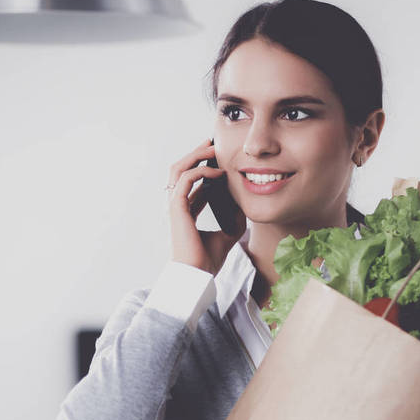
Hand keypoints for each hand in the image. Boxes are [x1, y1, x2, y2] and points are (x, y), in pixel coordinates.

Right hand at [166, 138, 245, 274]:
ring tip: (213, 149)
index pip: (191, 182)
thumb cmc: (208, 260)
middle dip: (196, 154)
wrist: (198, 274)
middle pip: (181, 170)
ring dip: (196, 156)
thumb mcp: (228, 234)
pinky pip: (186, 179)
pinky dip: (201, 171)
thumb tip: (245, 205)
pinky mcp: (177, 207)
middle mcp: (178, 206)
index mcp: (186, 212)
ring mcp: (175, 205)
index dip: (204, 168)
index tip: (220, 160)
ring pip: (179, 169)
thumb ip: (234, 219)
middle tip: (213, 144)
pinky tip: (218, 172)